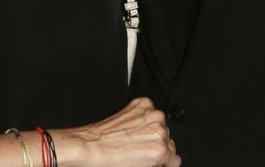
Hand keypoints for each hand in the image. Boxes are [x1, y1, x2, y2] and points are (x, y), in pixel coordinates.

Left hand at [57, 97, 179, 166]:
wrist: (90, 146)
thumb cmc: (109, 163)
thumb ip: (157, 164)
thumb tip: (162, 162)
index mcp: (160, 150)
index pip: (175, 158)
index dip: (164, 162)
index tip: (158, 162)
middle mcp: (158, 130)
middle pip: (168, 141)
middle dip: (157, 147)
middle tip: (142, 152)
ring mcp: (151, 114)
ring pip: (160, 126)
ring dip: (151, 131)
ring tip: (134, 139)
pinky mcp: (142, 103)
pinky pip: (151, 112)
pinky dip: (144, 118)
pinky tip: (132, 128)